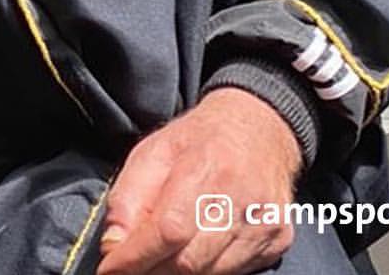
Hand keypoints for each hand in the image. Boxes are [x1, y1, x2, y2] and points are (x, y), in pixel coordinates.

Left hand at [98, 88, 302, 274]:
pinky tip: (195, 249)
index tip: (110, 269)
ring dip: (178, 271)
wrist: (259, 129)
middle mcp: (242, 198)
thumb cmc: (200, 139)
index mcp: (207, 165)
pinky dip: (208, 268)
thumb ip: (129, 196)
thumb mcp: (153, 150)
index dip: (136, 256)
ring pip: (210, 273)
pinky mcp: (278, 241)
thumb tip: (114, 245)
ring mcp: (265, 223)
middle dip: (153, 269)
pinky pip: (235, 272)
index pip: (169, 229)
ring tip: (160, 256)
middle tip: (132, 266)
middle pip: (189, 260)